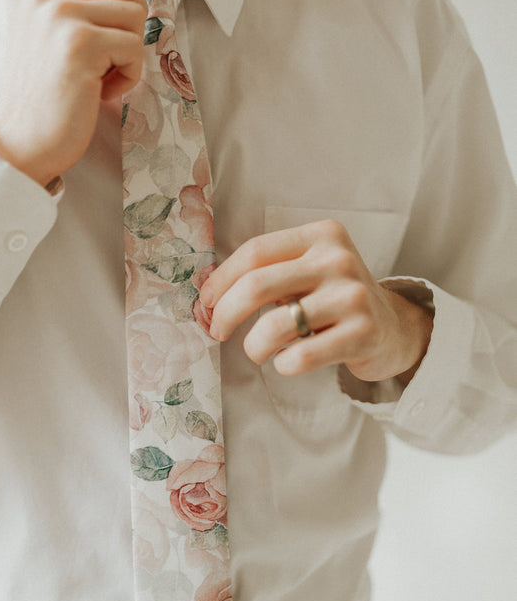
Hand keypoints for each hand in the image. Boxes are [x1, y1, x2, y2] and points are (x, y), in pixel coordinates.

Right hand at [0, 0, 171, 186]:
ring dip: (127, 54)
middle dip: (134, 13)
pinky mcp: (79, 43)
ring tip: (97, 78)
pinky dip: (126, 75)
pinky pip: (133, 47)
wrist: (22, 142)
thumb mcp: (57, 35)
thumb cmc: (47, 95)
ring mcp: (58, 14)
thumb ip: (86, 4)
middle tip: (116, 52)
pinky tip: (98, 91)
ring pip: (133, 14)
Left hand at [200, 220, 432, 384]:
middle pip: (257, 285)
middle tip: (218, 331)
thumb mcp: (307, 270)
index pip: (255, 252)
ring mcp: (353, 296)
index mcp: (320, 235)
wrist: (392, 328)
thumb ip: (267, 272)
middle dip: (226, 313)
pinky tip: (287, 361)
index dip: (221, 279)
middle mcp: (338, 260)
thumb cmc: (333, 299)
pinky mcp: (363, 333)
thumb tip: (208, 297)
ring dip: (253, 346)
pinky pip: (300, 357)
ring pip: (275, 326)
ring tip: (257, 351)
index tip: (206, 302)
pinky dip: (283, 364)